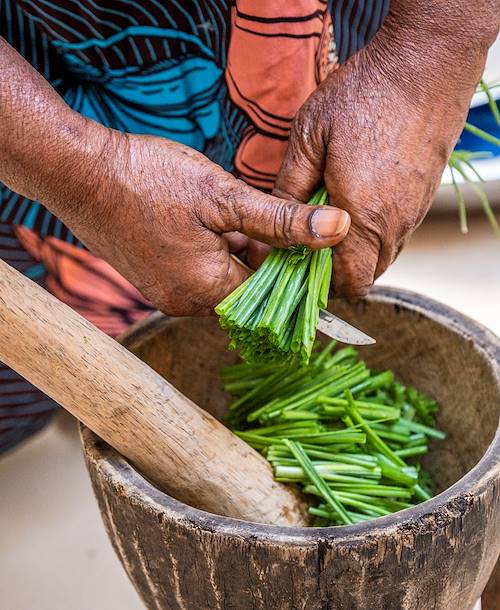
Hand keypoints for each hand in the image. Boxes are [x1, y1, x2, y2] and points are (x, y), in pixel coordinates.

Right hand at [42, 127, 349, 315]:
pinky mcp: (152, 279)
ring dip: (234, 251)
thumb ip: (283, 220)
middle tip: (260, 215)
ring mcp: (165, 294)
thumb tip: (338, 229)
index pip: (269, 294)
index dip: (289, 266)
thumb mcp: (225, 196)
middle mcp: (185, 303)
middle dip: (260, 256)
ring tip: (224, 212)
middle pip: (245, 289)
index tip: (302, 240)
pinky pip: (196, 274)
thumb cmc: (150, 181)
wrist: (80, 173)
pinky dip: (210, 252)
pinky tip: (202, 221)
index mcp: (207, 291)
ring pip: (221, 279)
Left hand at [274, 2, 496, 295]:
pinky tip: (357, 201)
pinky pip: (397, 233)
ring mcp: (414, 212)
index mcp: (363, 218)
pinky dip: (375, 232)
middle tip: (310, 241)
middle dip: (337, 270)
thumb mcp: (309, 137)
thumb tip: (271, 227)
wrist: (425, 63)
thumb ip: (290, 188)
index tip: (299, 261)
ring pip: (384, 256)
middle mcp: (394, 224)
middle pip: (367, 275)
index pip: (348, 282)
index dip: (321, 282)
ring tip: (331, 219)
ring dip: (356, 251)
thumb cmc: (363, 96)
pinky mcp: (424, 196)